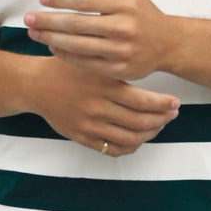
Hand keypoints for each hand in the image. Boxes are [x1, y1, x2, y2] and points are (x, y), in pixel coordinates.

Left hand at [24, 0, 176, 80]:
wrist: (168, 44)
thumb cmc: (143, 13)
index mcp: (125, 4)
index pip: (85, 0)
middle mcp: (125, 27)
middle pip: (77, 24)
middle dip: (49, 21)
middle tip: (28, 18)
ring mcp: (122, 51)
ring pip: (78, 45)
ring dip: (52, 39)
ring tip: (34, 33)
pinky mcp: (119, 70)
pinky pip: (86, 63)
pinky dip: (66, 55)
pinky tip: (52, 46)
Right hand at [29, 55, 179, 157]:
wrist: (35, 84)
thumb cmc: (68, 68)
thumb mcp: (94, 61)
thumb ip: (118, 68)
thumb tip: (149, 71)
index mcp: (104, 86)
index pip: (143, 101)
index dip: (164, 105)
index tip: (175, 103)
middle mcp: (97, 107)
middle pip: (140, 123)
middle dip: (162, 120)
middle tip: (171, 114)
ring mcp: (89, 125)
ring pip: (129, 139)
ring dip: (149, 135)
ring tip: (158, 126)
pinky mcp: (81, 137)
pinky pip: (111, 150)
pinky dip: (130, 147)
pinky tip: (138, 138)